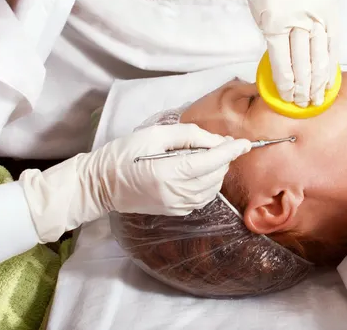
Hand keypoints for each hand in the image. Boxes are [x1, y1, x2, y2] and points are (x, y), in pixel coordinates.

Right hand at [20, 124, 250, 241]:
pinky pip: (202, 197)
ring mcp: (176, 206)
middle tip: (218, 143)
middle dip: (222, 158)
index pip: (210, 161)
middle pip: (214, 175)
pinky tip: (197, 172)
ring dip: (216, 171)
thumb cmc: (123, 154)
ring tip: (205, 156)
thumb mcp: (153, 135)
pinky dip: (207, 183)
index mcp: (168, 172)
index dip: (231, 151)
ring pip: (212, 188)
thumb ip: (188, 135)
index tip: (246, 143)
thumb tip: (216, 140)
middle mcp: (175, 193)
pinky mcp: (175, 211)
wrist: (100, 184)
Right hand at [237, 0, 338, 106]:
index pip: (333, 52)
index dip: (330, 74)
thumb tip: (312, 42)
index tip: (328, 89)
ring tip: (301, 103)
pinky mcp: (272, 25)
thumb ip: (317, 18)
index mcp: (330, 12)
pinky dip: (284, 79)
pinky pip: (280, 59)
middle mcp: (317, 20)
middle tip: (315, 103)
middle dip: (317, 87)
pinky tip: (286, 91)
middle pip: (319, 62)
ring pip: (302, 65)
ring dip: (302, 88)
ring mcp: (295, 23)